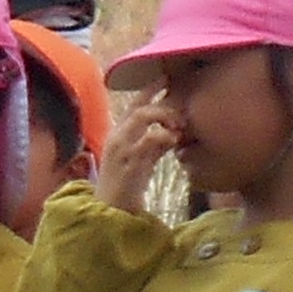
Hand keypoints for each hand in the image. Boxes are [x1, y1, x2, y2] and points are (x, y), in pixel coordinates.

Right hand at [95, 83, 184, 209]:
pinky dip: (165, 136)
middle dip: (163, 104)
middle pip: (139, 106)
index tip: (167, 80)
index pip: (133, 105)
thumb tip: (173, 134)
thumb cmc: (126, 187)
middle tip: (180, 115)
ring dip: (164, 117)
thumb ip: (155, 145)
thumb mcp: (142, 161)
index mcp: (117, 135)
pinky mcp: (129, 161)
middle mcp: (116, 137)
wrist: (111, 211)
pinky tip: (173, 143)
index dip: (149, 90)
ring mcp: (121, 148)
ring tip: (178, 128)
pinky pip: (149, 138)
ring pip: (142, 116)